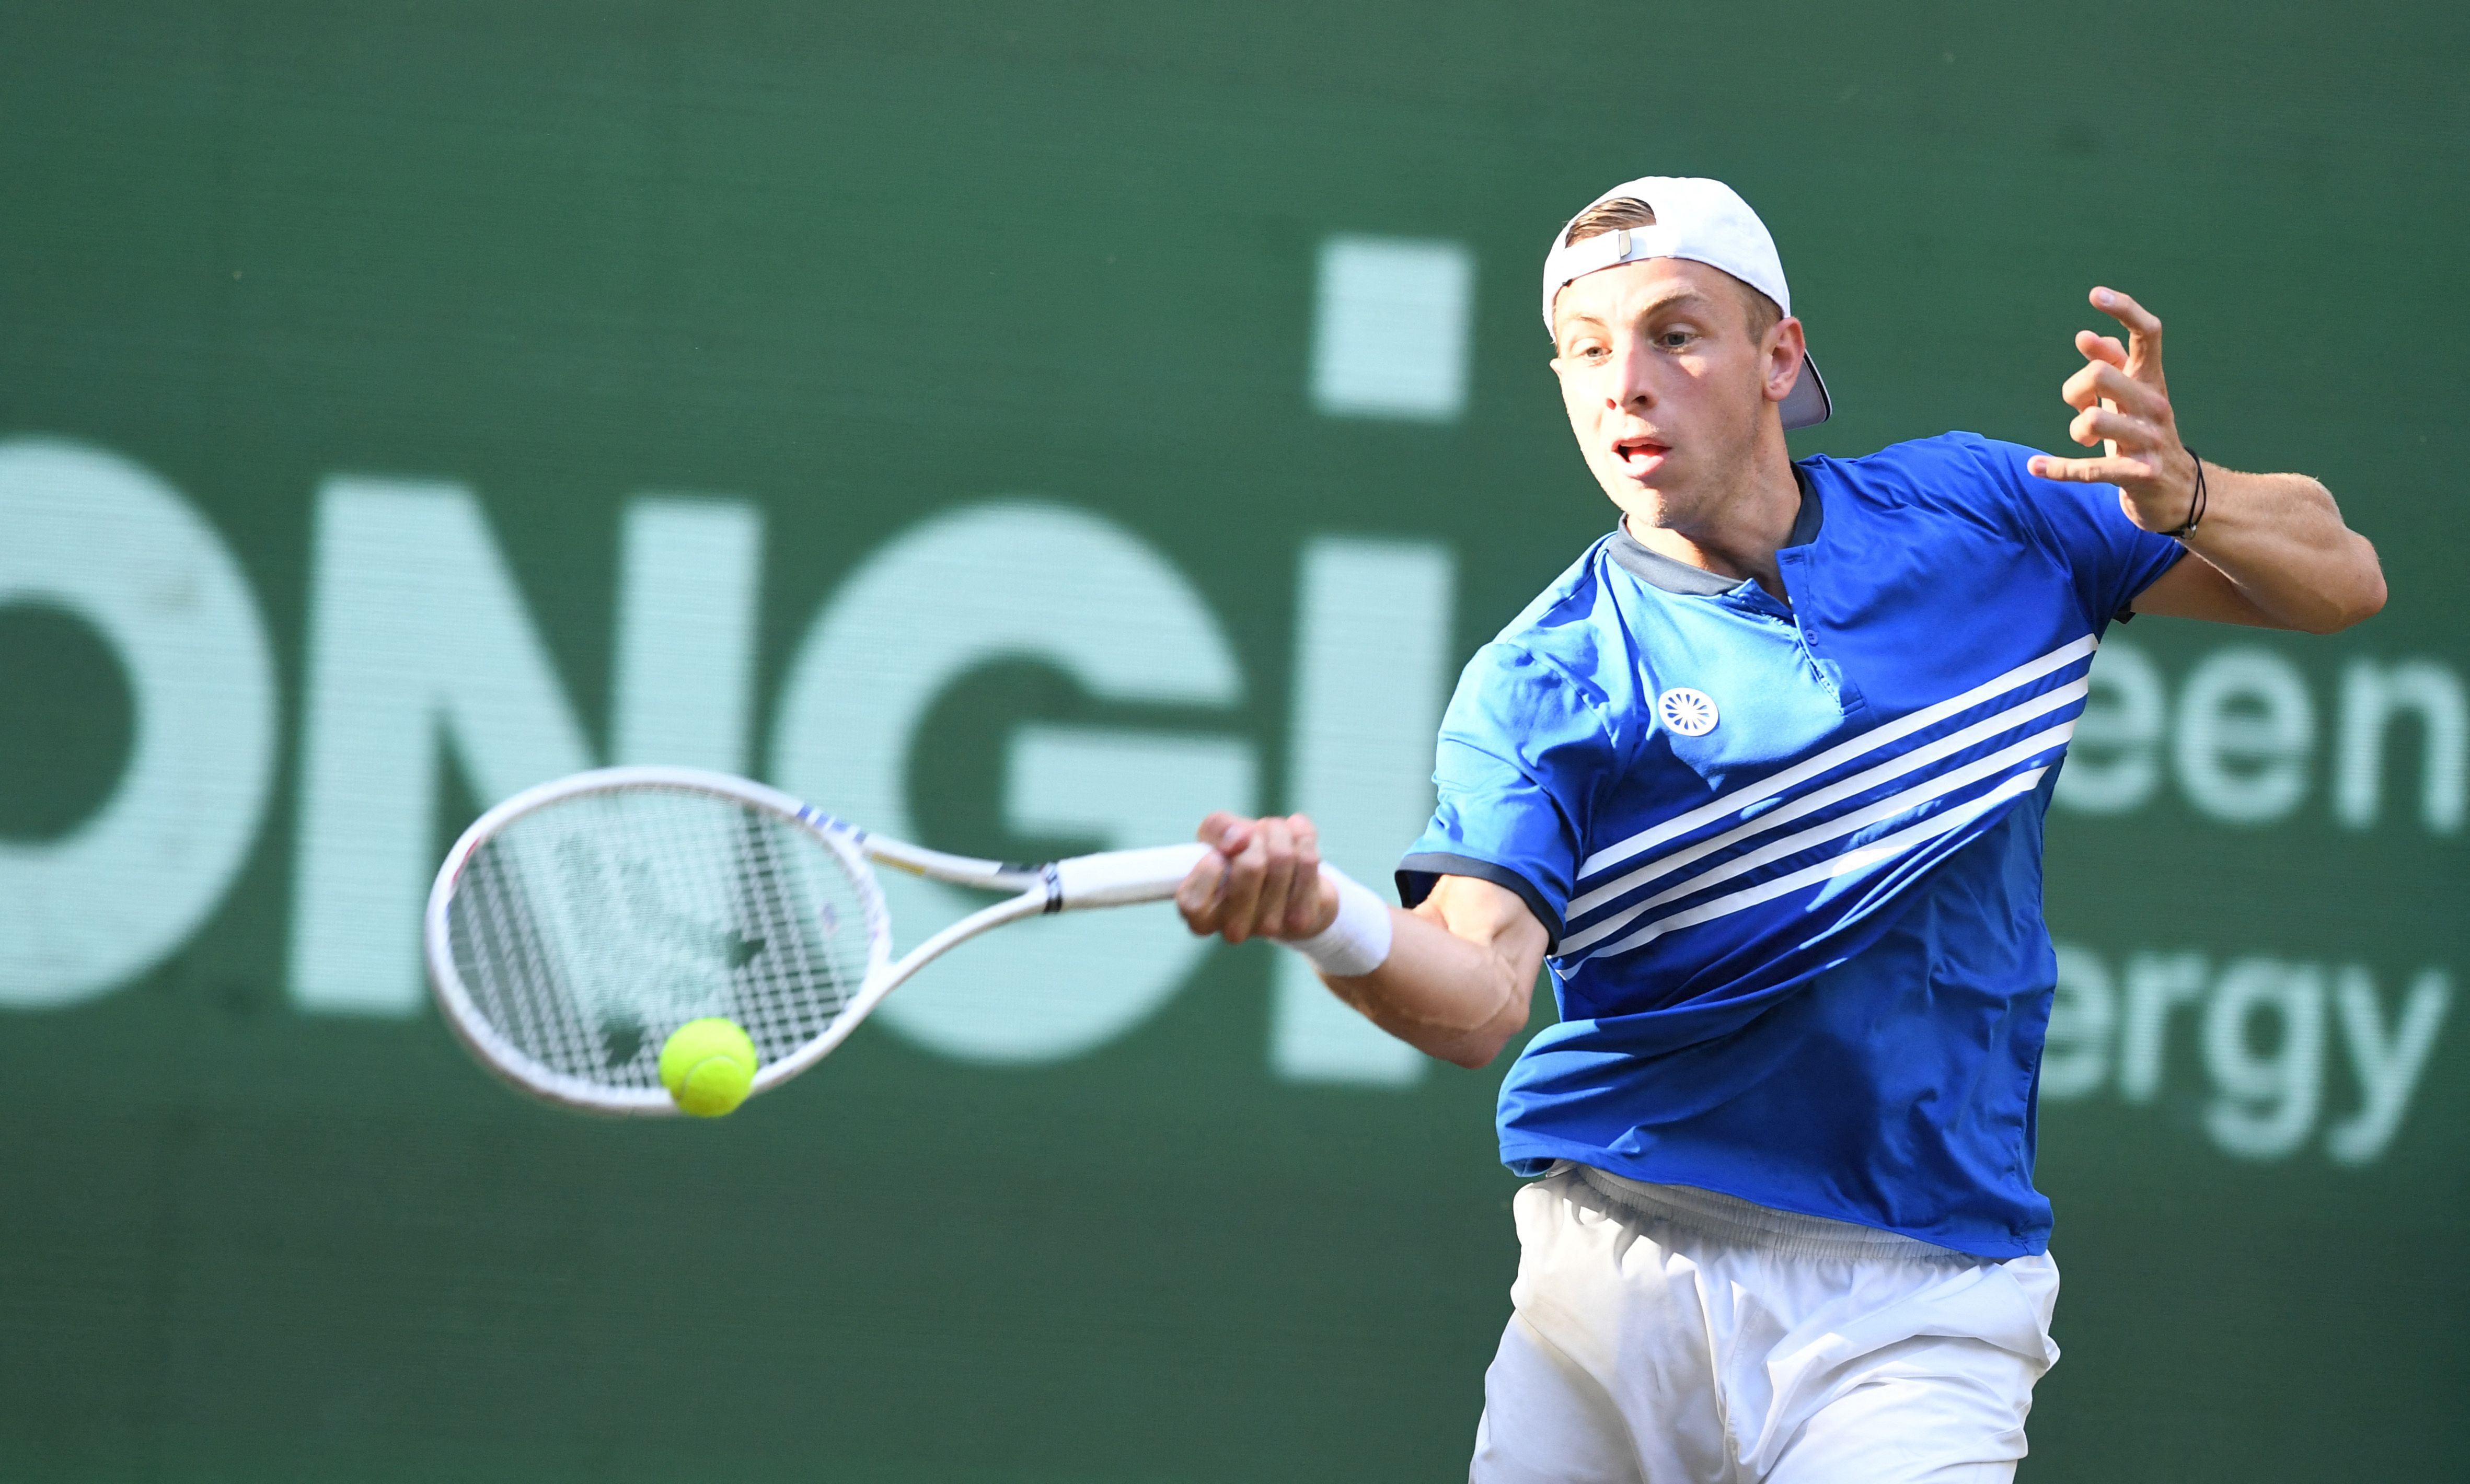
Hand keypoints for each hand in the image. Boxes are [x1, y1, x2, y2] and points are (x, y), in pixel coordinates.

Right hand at [1174, 811, 1336, 944]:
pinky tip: (1298, 838)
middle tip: (1253, 836)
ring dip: (1279, 831)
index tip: (1218, 855)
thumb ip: (1217, 829)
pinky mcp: (1301, 919)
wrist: (1289, 882)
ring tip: (1275, 834)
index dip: (1209, 865)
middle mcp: (1232, 930)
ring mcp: (1269, 928)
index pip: (1193, 900)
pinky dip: (1303, 837)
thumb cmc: (1241, 858)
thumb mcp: (1218, 836)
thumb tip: (1240, 839)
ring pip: (1281, 857)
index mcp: (1200, 918)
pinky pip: (1306, 860)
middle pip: (1250, 865)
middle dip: (1255, 835)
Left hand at [2026, 287, 2202, 534]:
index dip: (2125, 309)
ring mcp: (2149, 441)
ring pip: (2093, 420)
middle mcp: (2155, 405)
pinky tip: (2035, 467)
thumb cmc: (2145, 435)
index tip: (2095, 295)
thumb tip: (2085, 336)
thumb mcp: (2132, 396)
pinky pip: (2089, 469)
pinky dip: (2058, 468)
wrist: (2180, 492)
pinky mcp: (2139, 475)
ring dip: (2076, 429)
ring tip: (2084, 439)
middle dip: (2075, 388)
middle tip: (2079, 405)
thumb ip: (2112, 364)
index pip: (2148, 333)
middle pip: (2101, 374)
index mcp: (2152, 380)